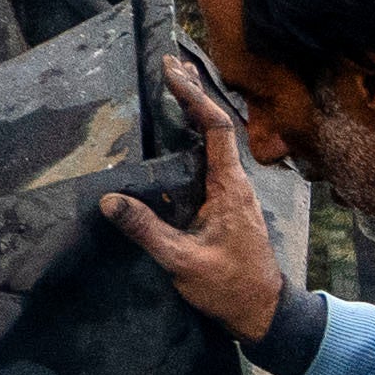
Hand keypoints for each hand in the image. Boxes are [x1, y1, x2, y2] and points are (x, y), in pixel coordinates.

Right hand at [105, 49, 297, 335]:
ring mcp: (231, 194)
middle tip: (171, 63)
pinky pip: (207, 163)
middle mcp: (234, 183)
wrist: (264, 312)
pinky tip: (172, 141)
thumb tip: (109, 201)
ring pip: (213, 143)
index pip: (216, 129)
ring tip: (171, 88)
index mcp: (229, 187)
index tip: (171, 72)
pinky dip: (191, 141)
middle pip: (216, 126)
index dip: (195, 97)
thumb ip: (147, 230)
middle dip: (194, 93)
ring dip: (193, 114)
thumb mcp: (183, 261)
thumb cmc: (229, 286)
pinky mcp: (225, 206)